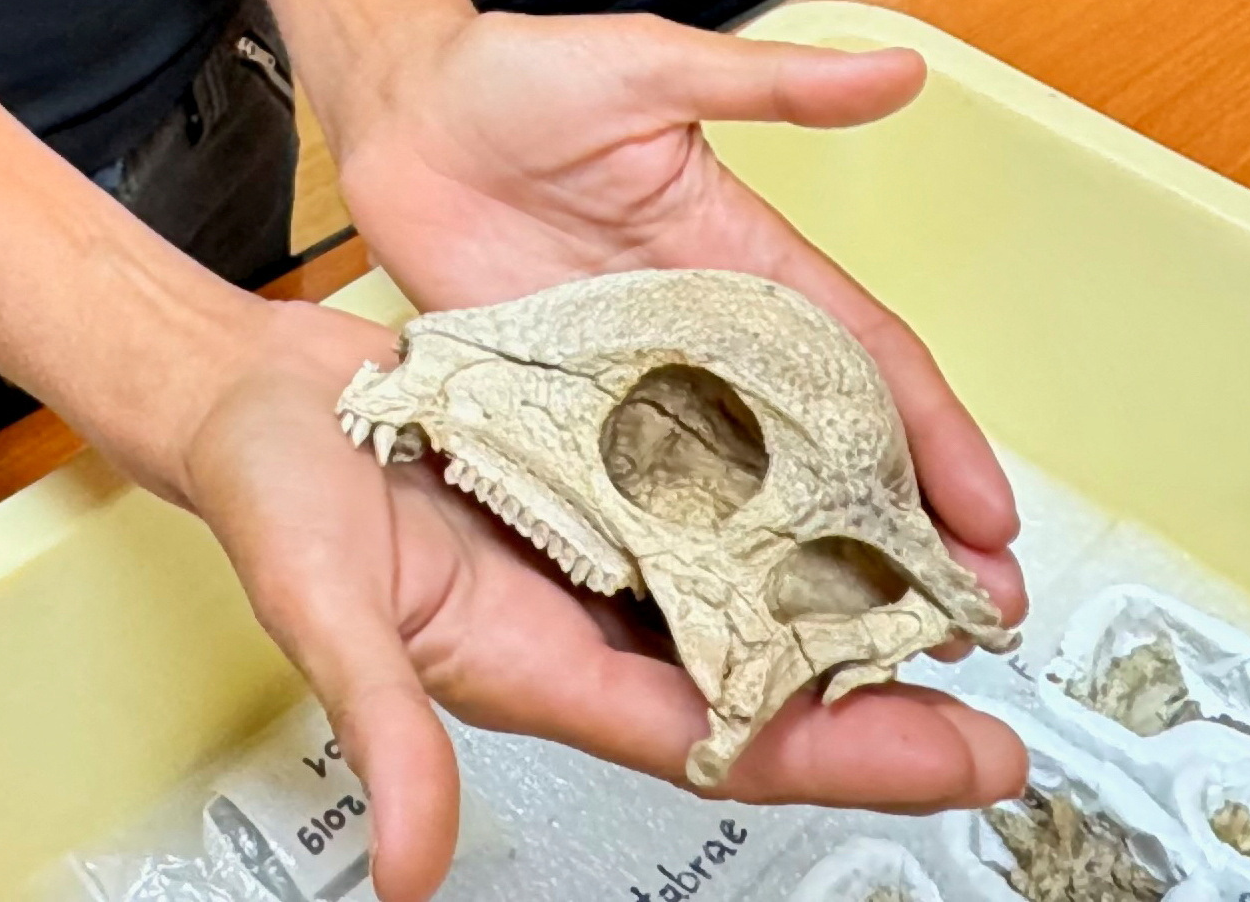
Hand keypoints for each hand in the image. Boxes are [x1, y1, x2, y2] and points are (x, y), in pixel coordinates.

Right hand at [180, 301, 1028, 901]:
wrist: (254, 395)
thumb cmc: (271, 496)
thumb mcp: (323, 609)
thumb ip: (382, 729)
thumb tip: (412, 868)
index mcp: (536, 663)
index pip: (716, 733)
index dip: (845, 755)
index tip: (961, 760)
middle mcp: (583, 612)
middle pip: (757, 673)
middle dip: (880, 694)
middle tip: (994, 687)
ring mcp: (595, 539)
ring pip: (745, 587)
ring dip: (842, 597)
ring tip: (945, 590)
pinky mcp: (594, 468)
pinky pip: (707, 497)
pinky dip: (778, 502)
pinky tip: (837, 482)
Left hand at [338, 10, 1023, 586]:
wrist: (401, 118)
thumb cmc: (515, 80)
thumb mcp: (649, 69)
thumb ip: (769, 86)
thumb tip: (896, 70)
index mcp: (747, 266)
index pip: (868, 364)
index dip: (938, 441)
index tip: (990, 517)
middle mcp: (704, 343)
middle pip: (822, 455)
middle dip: (899, 534)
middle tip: (959, 616)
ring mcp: (634, 388)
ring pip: (737, 497)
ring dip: (800, 570)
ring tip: (861, 648)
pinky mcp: (561, 414)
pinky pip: (631, 501)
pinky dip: (677, 562)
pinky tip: (712, 622)